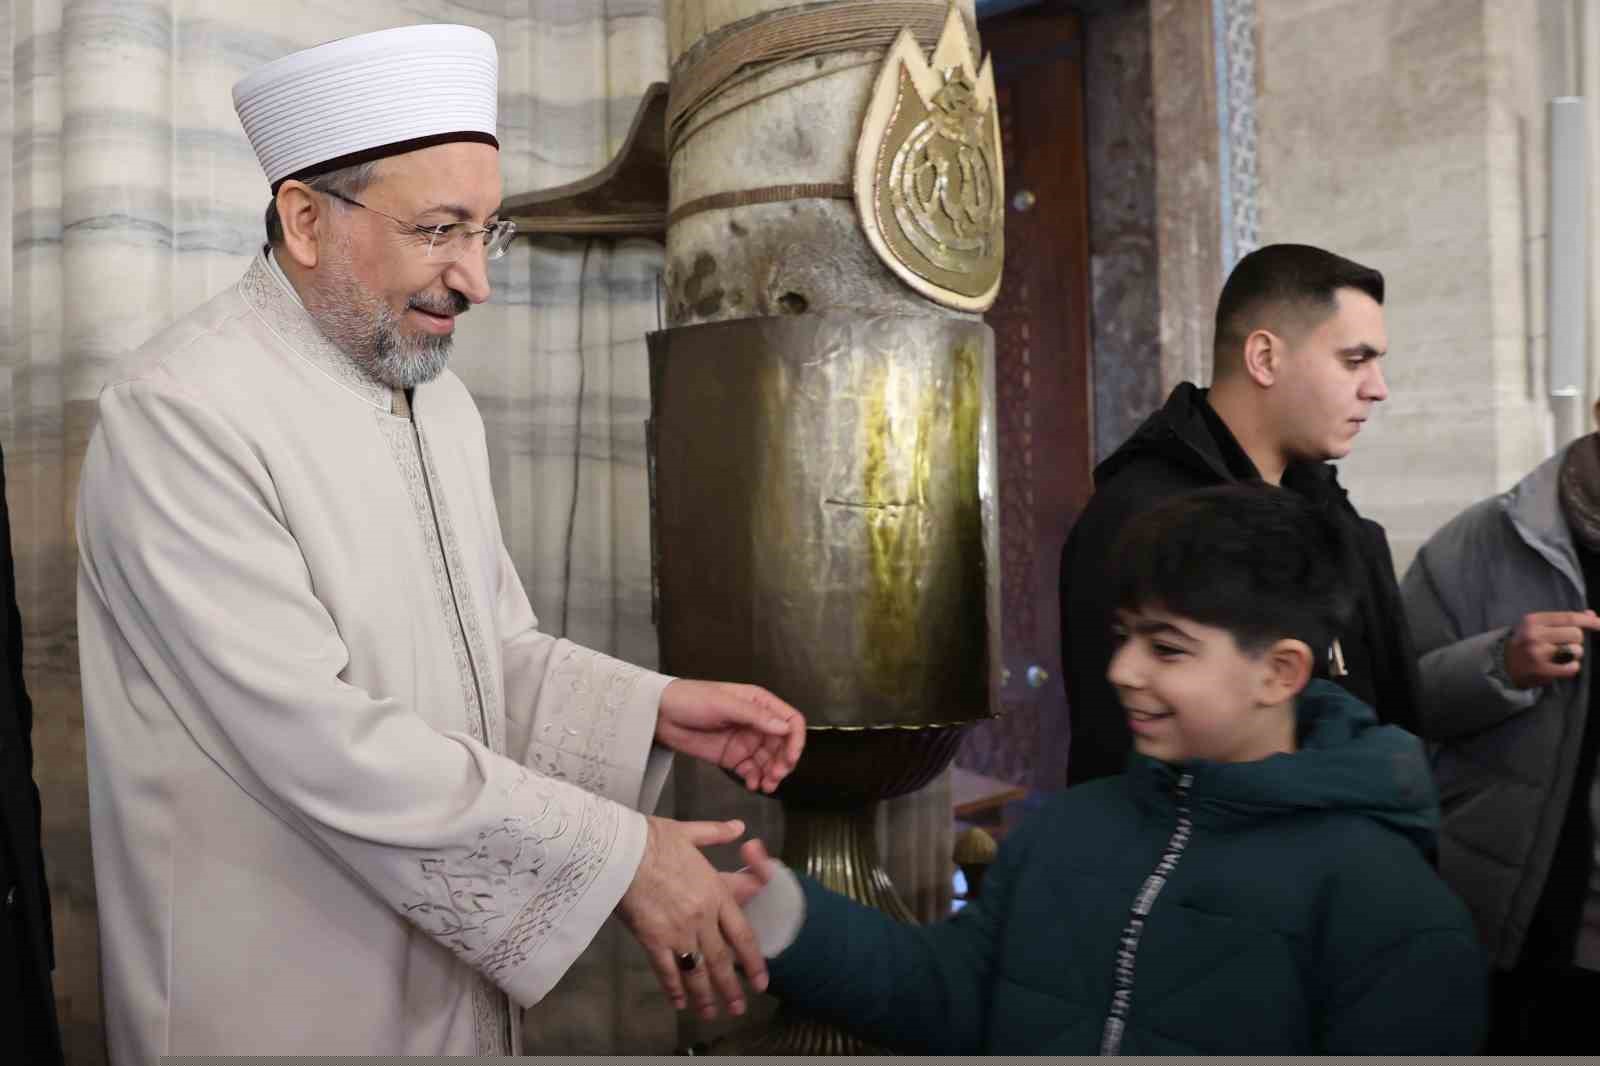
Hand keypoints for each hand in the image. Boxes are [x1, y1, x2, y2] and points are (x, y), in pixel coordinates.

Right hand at [616, 816, 767, 1019]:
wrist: (621, 850)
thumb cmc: (654, 838)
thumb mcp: (689, 832)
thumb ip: (716, 833)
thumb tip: (739, 827)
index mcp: (715, 894)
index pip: (741, 935)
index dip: (752, 962)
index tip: (760, 982)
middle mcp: (702, 918)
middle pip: (721, 961)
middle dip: (731, 989)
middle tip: (738, 1010)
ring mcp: (677, 932)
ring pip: (696, 971)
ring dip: (705, 996)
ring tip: (711, 1013)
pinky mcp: (652, 939)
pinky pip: (666, 970)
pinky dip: (673, 988)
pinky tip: (678, 1002)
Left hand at [656, 680, 805, 792]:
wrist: (660, 715)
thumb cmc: (691, 699)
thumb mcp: (724, 704)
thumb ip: (755, 716)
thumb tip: (784, 728)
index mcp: (759, 703)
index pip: (790, 720)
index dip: (795, 739)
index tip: (790, 758)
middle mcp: (756, 722)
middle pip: (782, 745)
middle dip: (783, 762)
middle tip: (776, 775)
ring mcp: (745, 741)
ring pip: (769, 761)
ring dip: (772, 774)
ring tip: (766, 785)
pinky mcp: (732, 757)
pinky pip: (751, 771)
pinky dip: (755, 779)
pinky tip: (752, 785)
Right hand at [1503, 610, 1599, 687]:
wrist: (1501, 664)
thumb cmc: (1525, 642)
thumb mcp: (1537, 625)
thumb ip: (1564, 619)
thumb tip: (1591, 615)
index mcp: (1532, 620)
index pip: (1569, 618)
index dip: (1589, 621)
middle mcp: (1534, 635)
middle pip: (1576, 634)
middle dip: (1576, 640)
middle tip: (1563, 644)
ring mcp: (1537, 653)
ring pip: (1576, 651)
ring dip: (1573, 654)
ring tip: (1560, 655)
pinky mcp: (1540, 670)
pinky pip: (1572, 667)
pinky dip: (1572, 666)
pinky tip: (1562, 665)